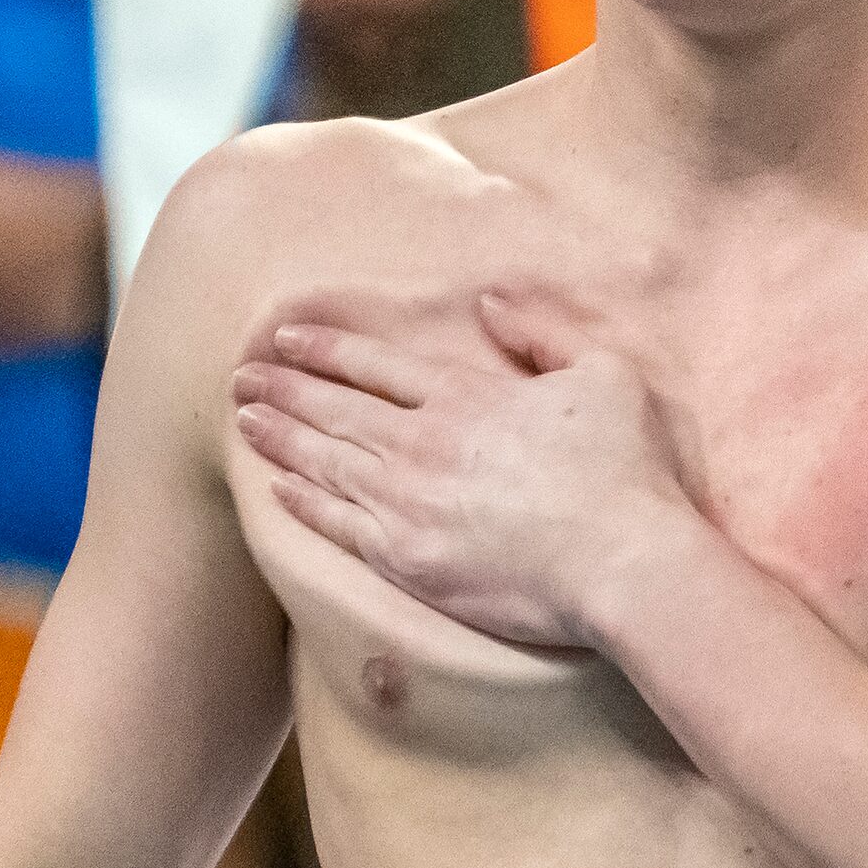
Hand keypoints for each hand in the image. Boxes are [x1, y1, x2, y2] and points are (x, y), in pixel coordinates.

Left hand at [232, 291, 704, 647]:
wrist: (624, 563)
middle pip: (337, 409)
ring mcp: (410, 504)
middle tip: (242, 377)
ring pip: (327, 462)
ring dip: (281, 438)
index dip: (326, 348)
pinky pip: (338, 525)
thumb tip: (491, 304)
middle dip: (285, 388)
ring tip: (245, 420)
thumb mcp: (602, 372)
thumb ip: (541, 333)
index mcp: (467, 395)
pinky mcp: (409, 561)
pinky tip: (278, 488)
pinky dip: (303, 502)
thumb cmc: (626, 471)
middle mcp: (425, 443)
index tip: (286, 338)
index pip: (377, 364)